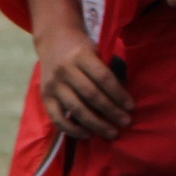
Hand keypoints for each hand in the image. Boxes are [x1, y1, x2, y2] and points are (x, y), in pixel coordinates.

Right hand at [36, 23, 132, 139]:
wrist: (52, 40)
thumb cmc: (80, 47)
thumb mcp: (95, 51)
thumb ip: (105, 71)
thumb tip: (123, 99)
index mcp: (81, 55)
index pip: (103, 77)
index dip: (118, 94)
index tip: (131, 107)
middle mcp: (65, 70)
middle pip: (91, 95)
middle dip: (111, 111)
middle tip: (126, 122)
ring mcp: (53, 84)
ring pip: (76, 109)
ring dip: (96, 124)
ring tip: (112, 133)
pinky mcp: (44, 96)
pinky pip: (57, 118)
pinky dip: (72, 129)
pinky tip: (88, 135)